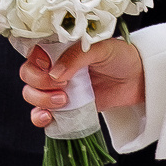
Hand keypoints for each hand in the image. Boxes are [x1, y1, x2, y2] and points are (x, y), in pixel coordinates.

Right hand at [21, 39, 142, 128]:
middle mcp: (54, 66)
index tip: (48, 66)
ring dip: (40, 100)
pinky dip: (39, 117)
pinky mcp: (65, 107)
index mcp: (60, 47)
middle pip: (28, 75)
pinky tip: (49, 118)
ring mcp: (57, 88)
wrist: (137, 79)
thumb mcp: (101, 48)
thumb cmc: (120, 56)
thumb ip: (77, 56)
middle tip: (62, 86)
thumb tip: (55, 73)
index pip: (33, 52)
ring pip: (31, 94)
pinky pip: (41, 114)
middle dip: (39, 83)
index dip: (35, 61)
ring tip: (64, 101)